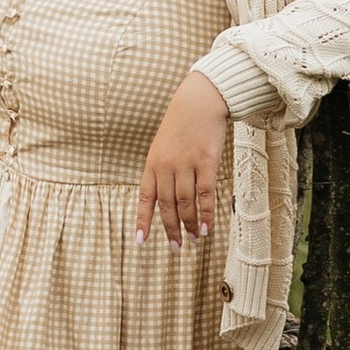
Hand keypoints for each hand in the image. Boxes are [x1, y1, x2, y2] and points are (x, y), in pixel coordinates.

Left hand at [137, 71, 230, 250]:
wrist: (198, 101)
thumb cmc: (181, 125)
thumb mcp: (162, 146)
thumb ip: (162, 170)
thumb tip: (165, 199)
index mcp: (152, 163)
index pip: (145, 197)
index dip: (143, 220)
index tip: (141, 240)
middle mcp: (166, 166)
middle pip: (167, 205)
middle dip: (171, 229)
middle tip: (176, 247)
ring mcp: (186, 164)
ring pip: (186, 203)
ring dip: (190, 224)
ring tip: (194, 239)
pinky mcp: (207, 162)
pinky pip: (205, 194)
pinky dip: (206, 213)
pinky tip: (207, 226)